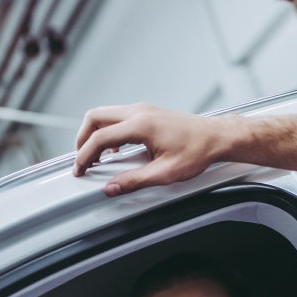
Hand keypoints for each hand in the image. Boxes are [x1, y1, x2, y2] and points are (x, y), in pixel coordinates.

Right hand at [74, 104, 243, 195]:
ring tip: (96, 157)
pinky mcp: (147, 112)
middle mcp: (139, 112)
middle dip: (82, 139)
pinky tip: (115, 150)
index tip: (80, 169)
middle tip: (83, 160)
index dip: (85, 155)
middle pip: (95, 117)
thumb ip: (135, 181)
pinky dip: (108, 131)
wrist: (216, 137)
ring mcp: (143, 109)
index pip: (100, 137)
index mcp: (141, 125)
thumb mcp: (165, 173)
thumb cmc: (198, 150)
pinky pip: (118, 117)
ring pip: (105, 115)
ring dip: (95, 134)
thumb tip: (112, 187)